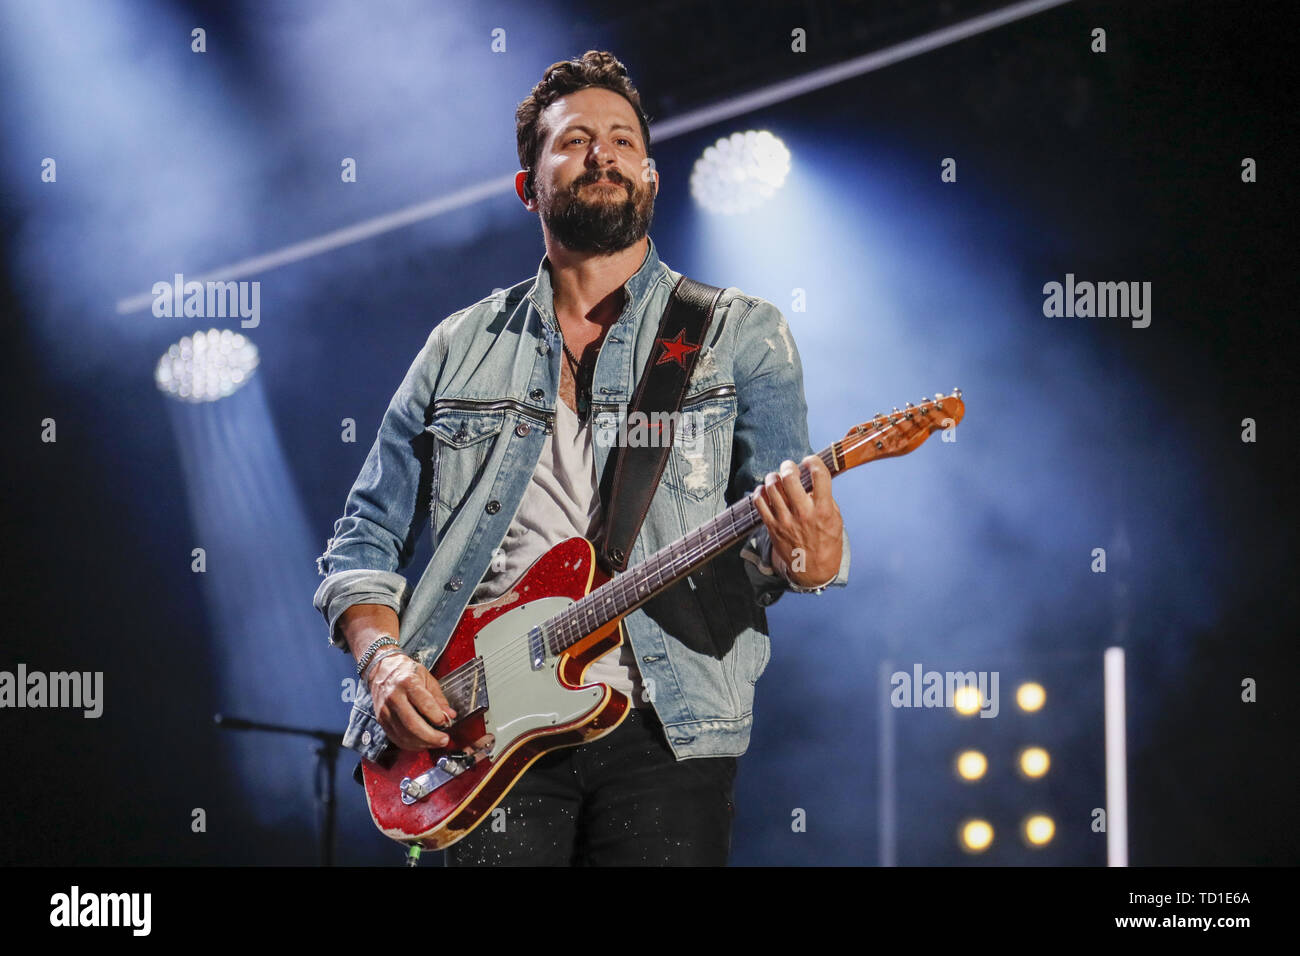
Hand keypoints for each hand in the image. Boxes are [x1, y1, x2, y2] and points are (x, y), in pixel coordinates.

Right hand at [365, 653, 457, 750]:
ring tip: (435, 743)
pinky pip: (396, 737)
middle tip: (443, 739)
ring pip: (404, 734)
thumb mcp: (426, 677)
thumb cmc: (406, 671)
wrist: (381, 669)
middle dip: (431, 736)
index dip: (437, 716)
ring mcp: (385, 710)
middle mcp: (394, 697)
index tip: (446, 721)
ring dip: (422, 743)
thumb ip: (438, 697)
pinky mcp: (381, 719)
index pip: (424, 704)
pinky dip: (410, 744)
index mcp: (407, 682)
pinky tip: (421, 743)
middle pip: (412, 724)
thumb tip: (449, 715)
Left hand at [751, 455, 842, 587]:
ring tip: (777, 477)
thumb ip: (825, 499)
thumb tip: (811, 479)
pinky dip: (760, 492)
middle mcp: (803, 514)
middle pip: (790, 479)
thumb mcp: (835, 520)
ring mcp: (785, 521)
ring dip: (773, 477)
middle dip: (788, 466)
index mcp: (823, 510)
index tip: (810, 461)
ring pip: (772, 488)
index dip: (814, 462)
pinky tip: (765, 490)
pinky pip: (759, 503)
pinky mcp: (772, 527)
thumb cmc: (827, 542)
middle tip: (789, 466)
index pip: (819, 476)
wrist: (814, 570)